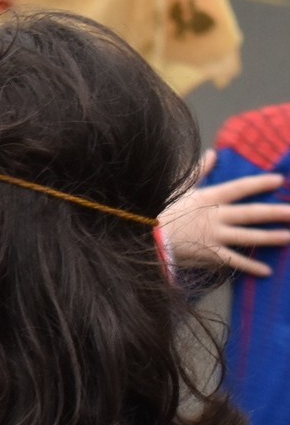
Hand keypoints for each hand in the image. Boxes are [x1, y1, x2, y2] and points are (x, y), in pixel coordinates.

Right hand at [161, 152, 289, 276]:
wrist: (148, 237)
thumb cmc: (165, 211)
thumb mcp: (182, 188)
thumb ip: (201, 171)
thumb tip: (213, 153)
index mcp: (210, 197)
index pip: (240, 188)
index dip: (260, 183)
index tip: (280, 181)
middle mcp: (216, 216)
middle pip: (251, 213)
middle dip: (276, 213)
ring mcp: (214, 236)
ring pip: (248, 236)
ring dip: (270, 237)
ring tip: (289, 236)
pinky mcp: (210, 253)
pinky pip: (234, 260)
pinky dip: (251, 266)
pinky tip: (266, 270)